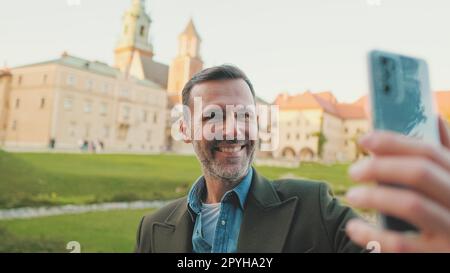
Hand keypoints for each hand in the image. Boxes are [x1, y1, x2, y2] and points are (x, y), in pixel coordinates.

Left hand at [345, 118, 449, 251]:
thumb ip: (444, 153)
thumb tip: (434, 116)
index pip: (430, 151)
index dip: (394, 141)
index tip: (364, 139)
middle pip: (420, 173)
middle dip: (381, 166)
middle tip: (353, 171)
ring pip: (412, 204)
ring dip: (375, 196)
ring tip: (352, 195)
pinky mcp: (440, 256)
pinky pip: (402, 244)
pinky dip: (373, 235)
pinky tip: (354, 228)